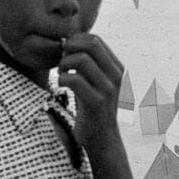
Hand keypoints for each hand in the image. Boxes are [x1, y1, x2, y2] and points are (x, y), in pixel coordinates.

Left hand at [57, 33, 124, 150]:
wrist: (102, 138)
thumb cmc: (93, 107)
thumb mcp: (97, 81)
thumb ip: (91, 63)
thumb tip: (70, 41)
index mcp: (117, 67)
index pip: (96, 39)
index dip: (76, 41)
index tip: (66, 52)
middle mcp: (116, 75)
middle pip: (91, 44)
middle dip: (70, 48)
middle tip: (61, 60)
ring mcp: (108, 89)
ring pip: (82, 60)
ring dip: (64, 64)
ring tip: (61, 73)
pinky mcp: (96, 102)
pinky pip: (74, 80)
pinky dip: (62, 79)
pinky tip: (61, 85)